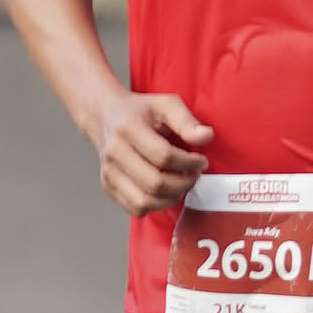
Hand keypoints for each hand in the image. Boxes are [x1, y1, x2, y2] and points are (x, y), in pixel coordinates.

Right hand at [95, 90, 212, 215]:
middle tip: (194, 175)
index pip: (163, 156)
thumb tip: (206, 137)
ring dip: (171, 198)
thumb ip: (187, 121)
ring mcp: (108, 172)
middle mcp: (113, 153)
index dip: (189, 163)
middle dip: (183, 183)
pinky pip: (136, 208)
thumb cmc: (140, 112)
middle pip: (155, 183)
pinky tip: (166, 191)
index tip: (201, 161)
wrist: (106, 117)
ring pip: (145, 201)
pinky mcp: (108, 186)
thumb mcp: (166, 105)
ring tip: (182, 184)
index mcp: (128, 128)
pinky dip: (156, 205)